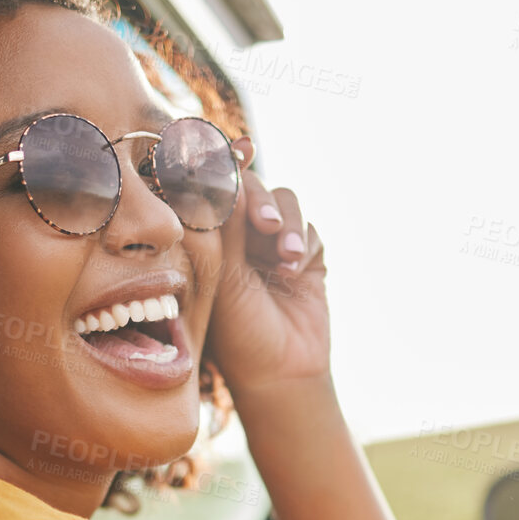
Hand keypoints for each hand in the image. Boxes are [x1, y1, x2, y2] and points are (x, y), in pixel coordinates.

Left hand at [203, 139, 330, 397]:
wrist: (280, 370)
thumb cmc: (238, 331)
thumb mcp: (225, 274)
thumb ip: (228, 221)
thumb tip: (230, 170)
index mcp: (211, 237)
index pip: (215, 186)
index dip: (223, 162)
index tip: (236, 149)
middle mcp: (241, 235)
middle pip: (253, 186)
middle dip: (260, 202)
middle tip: (263, 226)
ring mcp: (273, 243)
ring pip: (284, 201)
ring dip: (286, 224)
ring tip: (285, 260)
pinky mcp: (306, 255)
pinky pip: (308, 228)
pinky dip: (302, 243)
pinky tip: (295, 271)